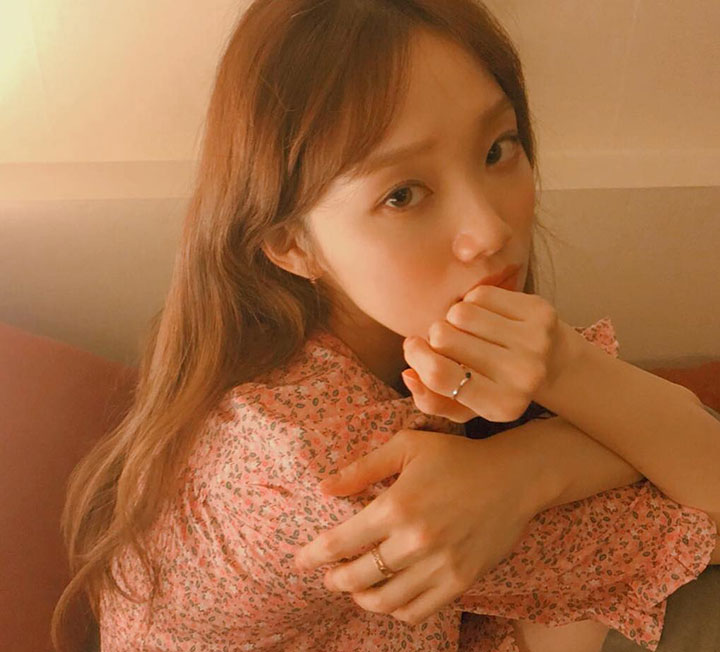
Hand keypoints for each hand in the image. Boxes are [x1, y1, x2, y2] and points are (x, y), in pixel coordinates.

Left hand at [293, 428, 541, 625]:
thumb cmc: (456, 457)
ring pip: (385, 602)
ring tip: (356, 589)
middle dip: (334, 580)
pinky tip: (390, 596)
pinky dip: (395, 610)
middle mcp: (415, 541)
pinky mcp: (461, 581)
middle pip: (357, 578)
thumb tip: (324, 488)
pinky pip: (417, 612)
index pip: (340, 542)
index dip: (313, 555)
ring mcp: (440, 566)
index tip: (299, 561)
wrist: (513, 478)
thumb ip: (362, 469)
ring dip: (361, 599)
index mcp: (397, 505)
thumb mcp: (406, 446)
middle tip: (328, 576)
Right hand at [401, 285, 575, 422]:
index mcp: (501, 406)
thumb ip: (431, 400)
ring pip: (460, 312)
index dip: (416, 356)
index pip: (440, 375)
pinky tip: (486, 316)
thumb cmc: (499, 387)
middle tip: (448, 342)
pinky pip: (481, 295)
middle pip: (444, 338)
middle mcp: (522, 375)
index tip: (413, 346)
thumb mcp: (466, 406)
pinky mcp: (539, 310)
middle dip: (436, 336)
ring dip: (454, 318)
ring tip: (467, 330)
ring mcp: (534, 340)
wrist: (557, 364)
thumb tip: (408, 375)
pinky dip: (475, 302)